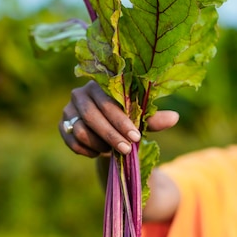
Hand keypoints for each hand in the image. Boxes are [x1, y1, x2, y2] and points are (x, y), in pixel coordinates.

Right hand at [59, 80, 178, 157]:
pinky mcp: (62, 126)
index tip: (137, 137)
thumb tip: (175, 118)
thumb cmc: (126, 119)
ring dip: (99, 144)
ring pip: (81, 130)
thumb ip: (153, 118)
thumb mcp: (140, 118)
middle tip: (127, 150)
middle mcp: (80, 93)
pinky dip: (87, 150)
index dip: (122, 120)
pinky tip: (99, 152)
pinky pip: (72, 141)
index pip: (108, 102)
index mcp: (100, 84)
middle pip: (92, 116)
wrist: (106, 130)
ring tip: (113, 150)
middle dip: (111, 135)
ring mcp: (68, 109)